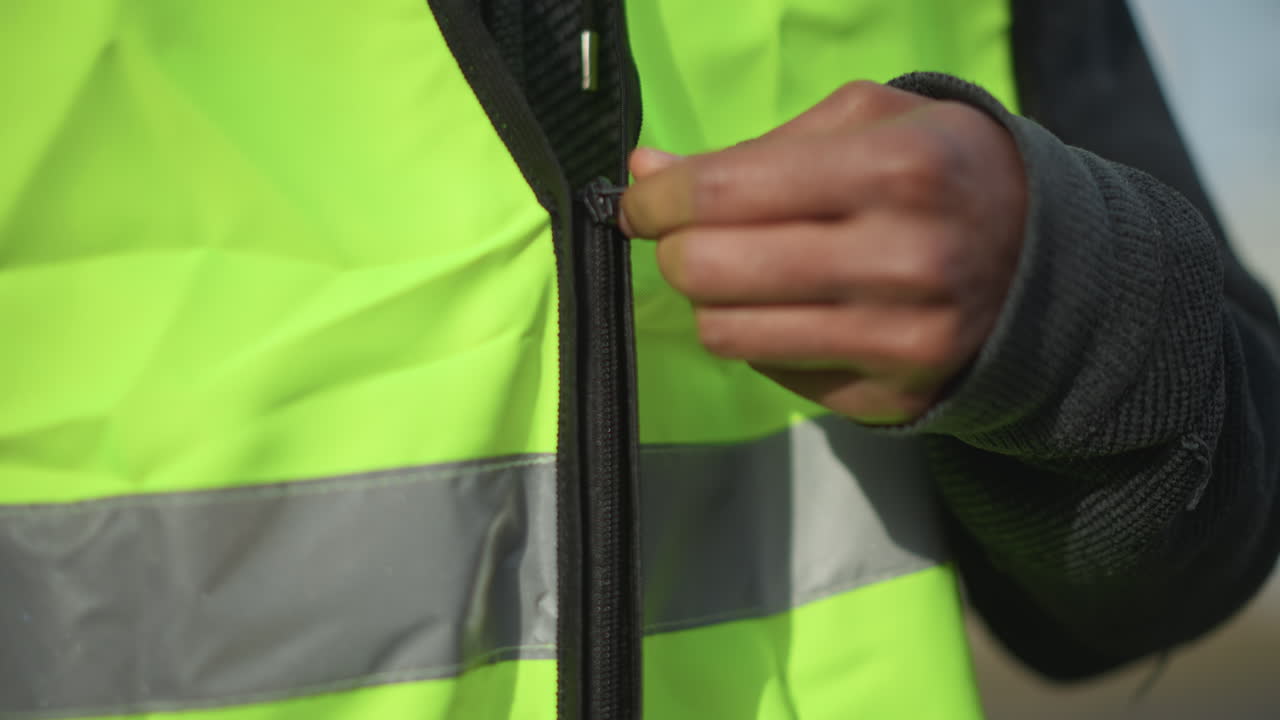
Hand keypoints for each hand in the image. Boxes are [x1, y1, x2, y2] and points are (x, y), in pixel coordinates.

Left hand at [619, 81, 1026, 423]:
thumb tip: (645, 169)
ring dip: (712, 300)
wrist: (1040, 258)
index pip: (722, 193)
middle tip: (686, 236)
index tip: (641, 200)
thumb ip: (753, 146)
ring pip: (727, 334)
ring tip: (742, 272)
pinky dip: (764, 339)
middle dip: (674, 250)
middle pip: (708, 272)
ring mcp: (899, 344)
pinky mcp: (891, 399)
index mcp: (894, 171)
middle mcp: (902, 263)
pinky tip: (799, 309)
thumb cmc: (939, 169)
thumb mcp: (868, 120)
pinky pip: (772, 375)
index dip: (657, 199)